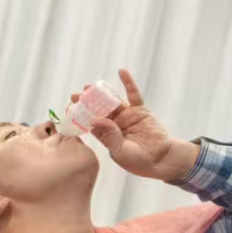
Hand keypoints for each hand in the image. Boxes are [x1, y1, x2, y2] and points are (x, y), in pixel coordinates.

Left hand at [76, 69, 198, 181]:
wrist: (161, 159)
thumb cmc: (138, 160)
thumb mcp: (119, 151)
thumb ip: (109, 136)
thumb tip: (96, 120)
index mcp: (105, 136)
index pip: (90, 123)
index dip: (80, 115)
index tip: (70, 108)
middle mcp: (114, 124)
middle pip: (98, 110)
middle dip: (87, 102)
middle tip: (75, 95)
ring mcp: (126, 116)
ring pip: (112, 101)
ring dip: (102, 92)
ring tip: (90, 85)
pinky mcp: (139, 110)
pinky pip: (133, 94)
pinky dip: (128, 82)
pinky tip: (121, 71)